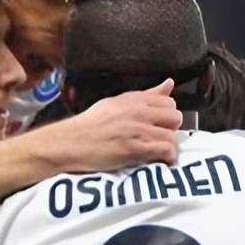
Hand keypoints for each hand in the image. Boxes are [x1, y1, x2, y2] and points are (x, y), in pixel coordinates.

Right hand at [42, 80, 181, 171]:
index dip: (166, 116)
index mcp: (133, 99)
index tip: (159, 126)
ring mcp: (137, 130)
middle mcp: (138, 112)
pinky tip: (158, 162)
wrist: (69, 143)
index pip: (169, 102)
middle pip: (175, 118)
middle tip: (158, 139)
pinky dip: (166, 158)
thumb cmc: (89, 125)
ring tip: (156, 153)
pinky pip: (165, 150)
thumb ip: (146, 95)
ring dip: (168, 147)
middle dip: (170, 130)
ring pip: (172, 136)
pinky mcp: (135, 149)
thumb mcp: (116, 103)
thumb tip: (169, 83)